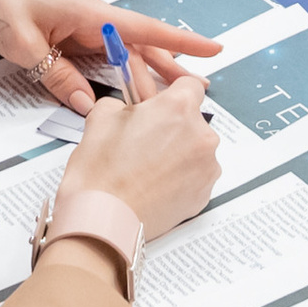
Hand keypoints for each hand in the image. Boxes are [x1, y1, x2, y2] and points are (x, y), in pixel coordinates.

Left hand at [0, 0, 223, 114]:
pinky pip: (100, 60)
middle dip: (170, 69)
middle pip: (141, 48)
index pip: (146, 29)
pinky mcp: (67, 38)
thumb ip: (57, 76)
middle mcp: (92, 19)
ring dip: (144, 77)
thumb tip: (90, 106)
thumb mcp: (24, 45)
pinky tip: (122, 93)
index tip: (215, 49)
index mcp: (89, 13)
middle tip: (197, 96)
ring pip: (123, 56)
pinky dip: (116, 76)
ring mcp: (81, 29)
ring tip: (167, 102)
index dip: (183, 41)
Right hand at [52, 70, 219, 244]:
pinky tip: (154, 185)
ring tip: (147, 168)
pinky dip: (180, 179)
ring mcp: (206, 168)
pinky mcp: (204, 195)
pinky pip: (196, 177)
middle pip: (193, 120)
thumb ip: (125, 103)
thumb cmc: (101, 173)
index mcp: (178, 108)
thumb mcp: (102, 116)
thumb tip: (130, 108)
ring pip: (196, 150)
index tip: (162, 105)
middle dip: (172, 127)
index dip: (172, 94)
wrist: (102, 220)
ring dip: (178, 153)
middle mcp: (200, 135)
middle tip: (145, 142)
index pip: (190, 85)